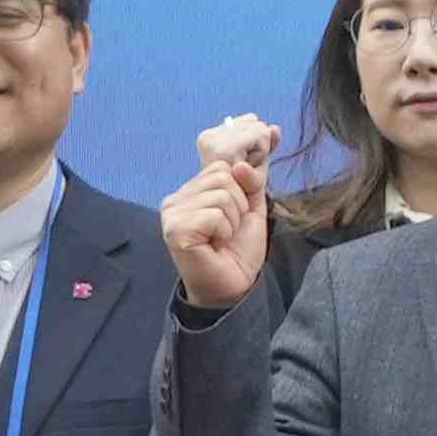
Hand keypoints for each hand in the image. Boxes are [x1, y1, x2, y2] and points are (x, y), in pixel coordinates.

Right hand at [166, 115, 281, 308]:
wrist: (233, 286)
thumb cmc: (238, 249)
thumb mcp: (251, 206)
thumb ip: (252, 178)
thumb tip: (254, 149)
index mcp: (191, 191)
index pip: (219, 162)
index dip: (244, 165)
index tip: (265, 155)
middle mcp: (176, 199)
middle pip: (222, 173)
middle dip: (239, 202)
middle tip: (230, 228)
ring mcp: (171, 214)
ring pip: (221, 192)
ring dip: (233, 218)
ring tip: (222, 237)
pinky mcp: (174, 229)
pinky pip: (215, 213)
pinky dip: (225, 230)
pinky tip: (215, 244)